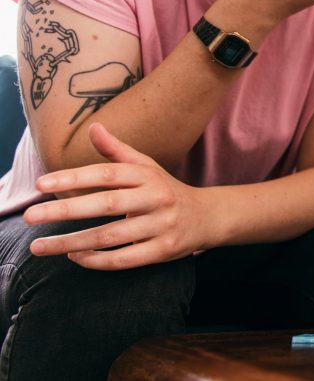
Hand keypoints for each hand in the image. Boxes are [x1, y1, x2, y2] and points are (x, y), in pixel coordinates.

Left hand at [23, 123, 210, 269]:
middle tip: (29, 217)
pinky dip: (97, 260)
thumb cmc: (167, 190)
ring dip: (72, 242)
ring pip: (111, 236)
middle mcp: (156, 198)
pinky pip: (125, 259)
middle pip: (106, 204)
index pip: (106, 174)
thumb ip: (117, 151)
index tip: (41, 185)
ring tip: (39, 246)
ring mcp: (161, 225)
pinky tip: (74, 257)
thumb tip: (93, 127)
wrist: (208, 217)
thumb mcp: (147, 167)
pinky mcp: (164, 250)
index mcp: (148, 176)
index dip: (73, 178)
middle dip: (65, 211)